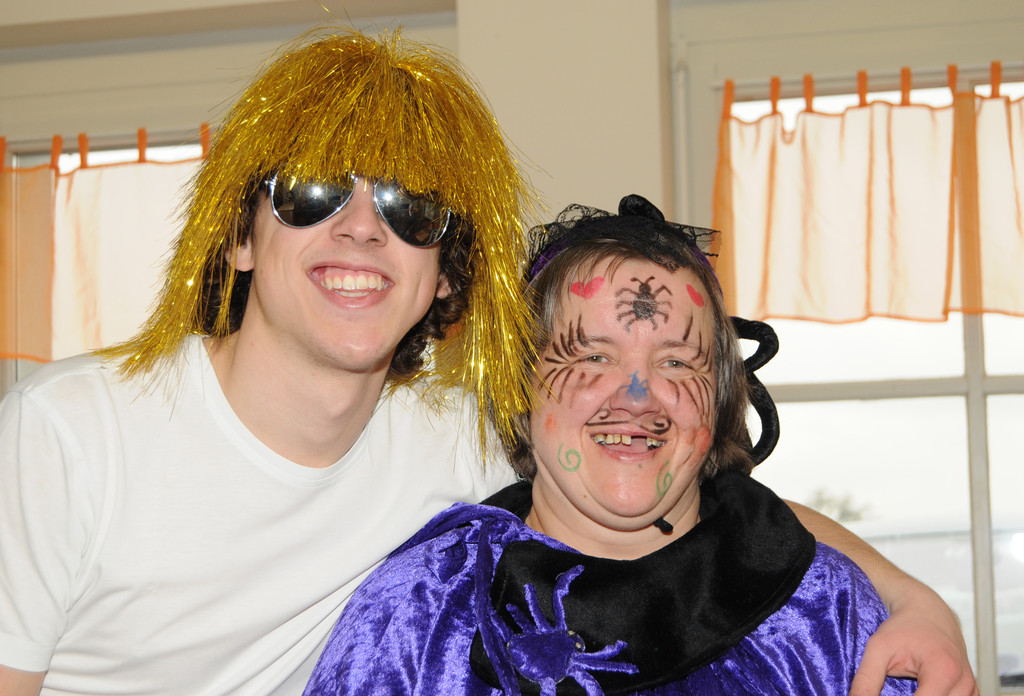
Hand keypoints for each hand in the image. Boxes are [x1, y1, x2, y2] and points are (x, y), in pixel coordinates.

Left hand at [849, 584, 977, 695]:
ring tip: (905, 689)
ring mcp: (970, 689)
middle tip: (893, 690)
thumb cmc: (903, 627)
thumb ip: (866, 680)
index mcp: (943, 671)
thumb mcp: (878, 648)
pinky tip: (917, 692)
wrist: (928, 611)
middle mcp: (963, 683)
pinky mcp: (971, 693)